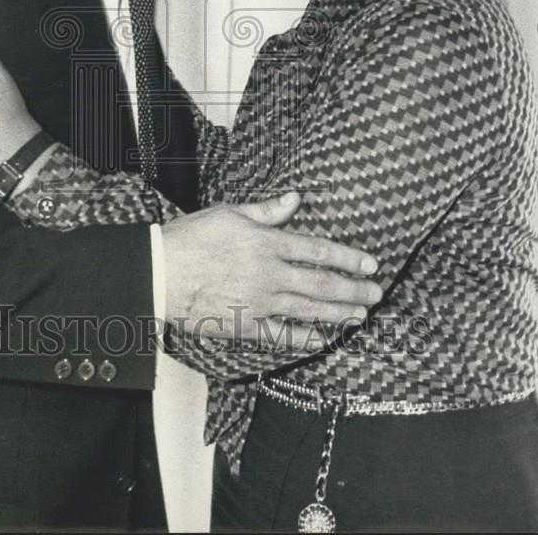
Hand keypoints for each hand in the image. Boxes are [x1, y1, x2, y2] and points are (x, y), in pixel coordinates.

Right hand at [162, 192, 381, 347]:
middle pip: (321, 284)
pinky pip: (282, 336)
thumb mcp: (230, 213)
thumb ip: (268, 210)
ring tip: (361, 316)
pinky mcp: (246, 325)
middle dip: (354, 290)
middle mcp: (269, 275)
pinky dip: (305, 339)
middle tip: (377, 294)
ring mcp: (259, 303)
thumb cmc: (192, 238)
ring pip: (309, 310)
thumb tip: (296, 198)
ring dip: (339, 314)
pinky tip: (323, 339)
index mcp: (267, 243)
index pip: (318, 250)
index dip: (348, 258)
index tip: (370, 264)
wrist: (161, 272)